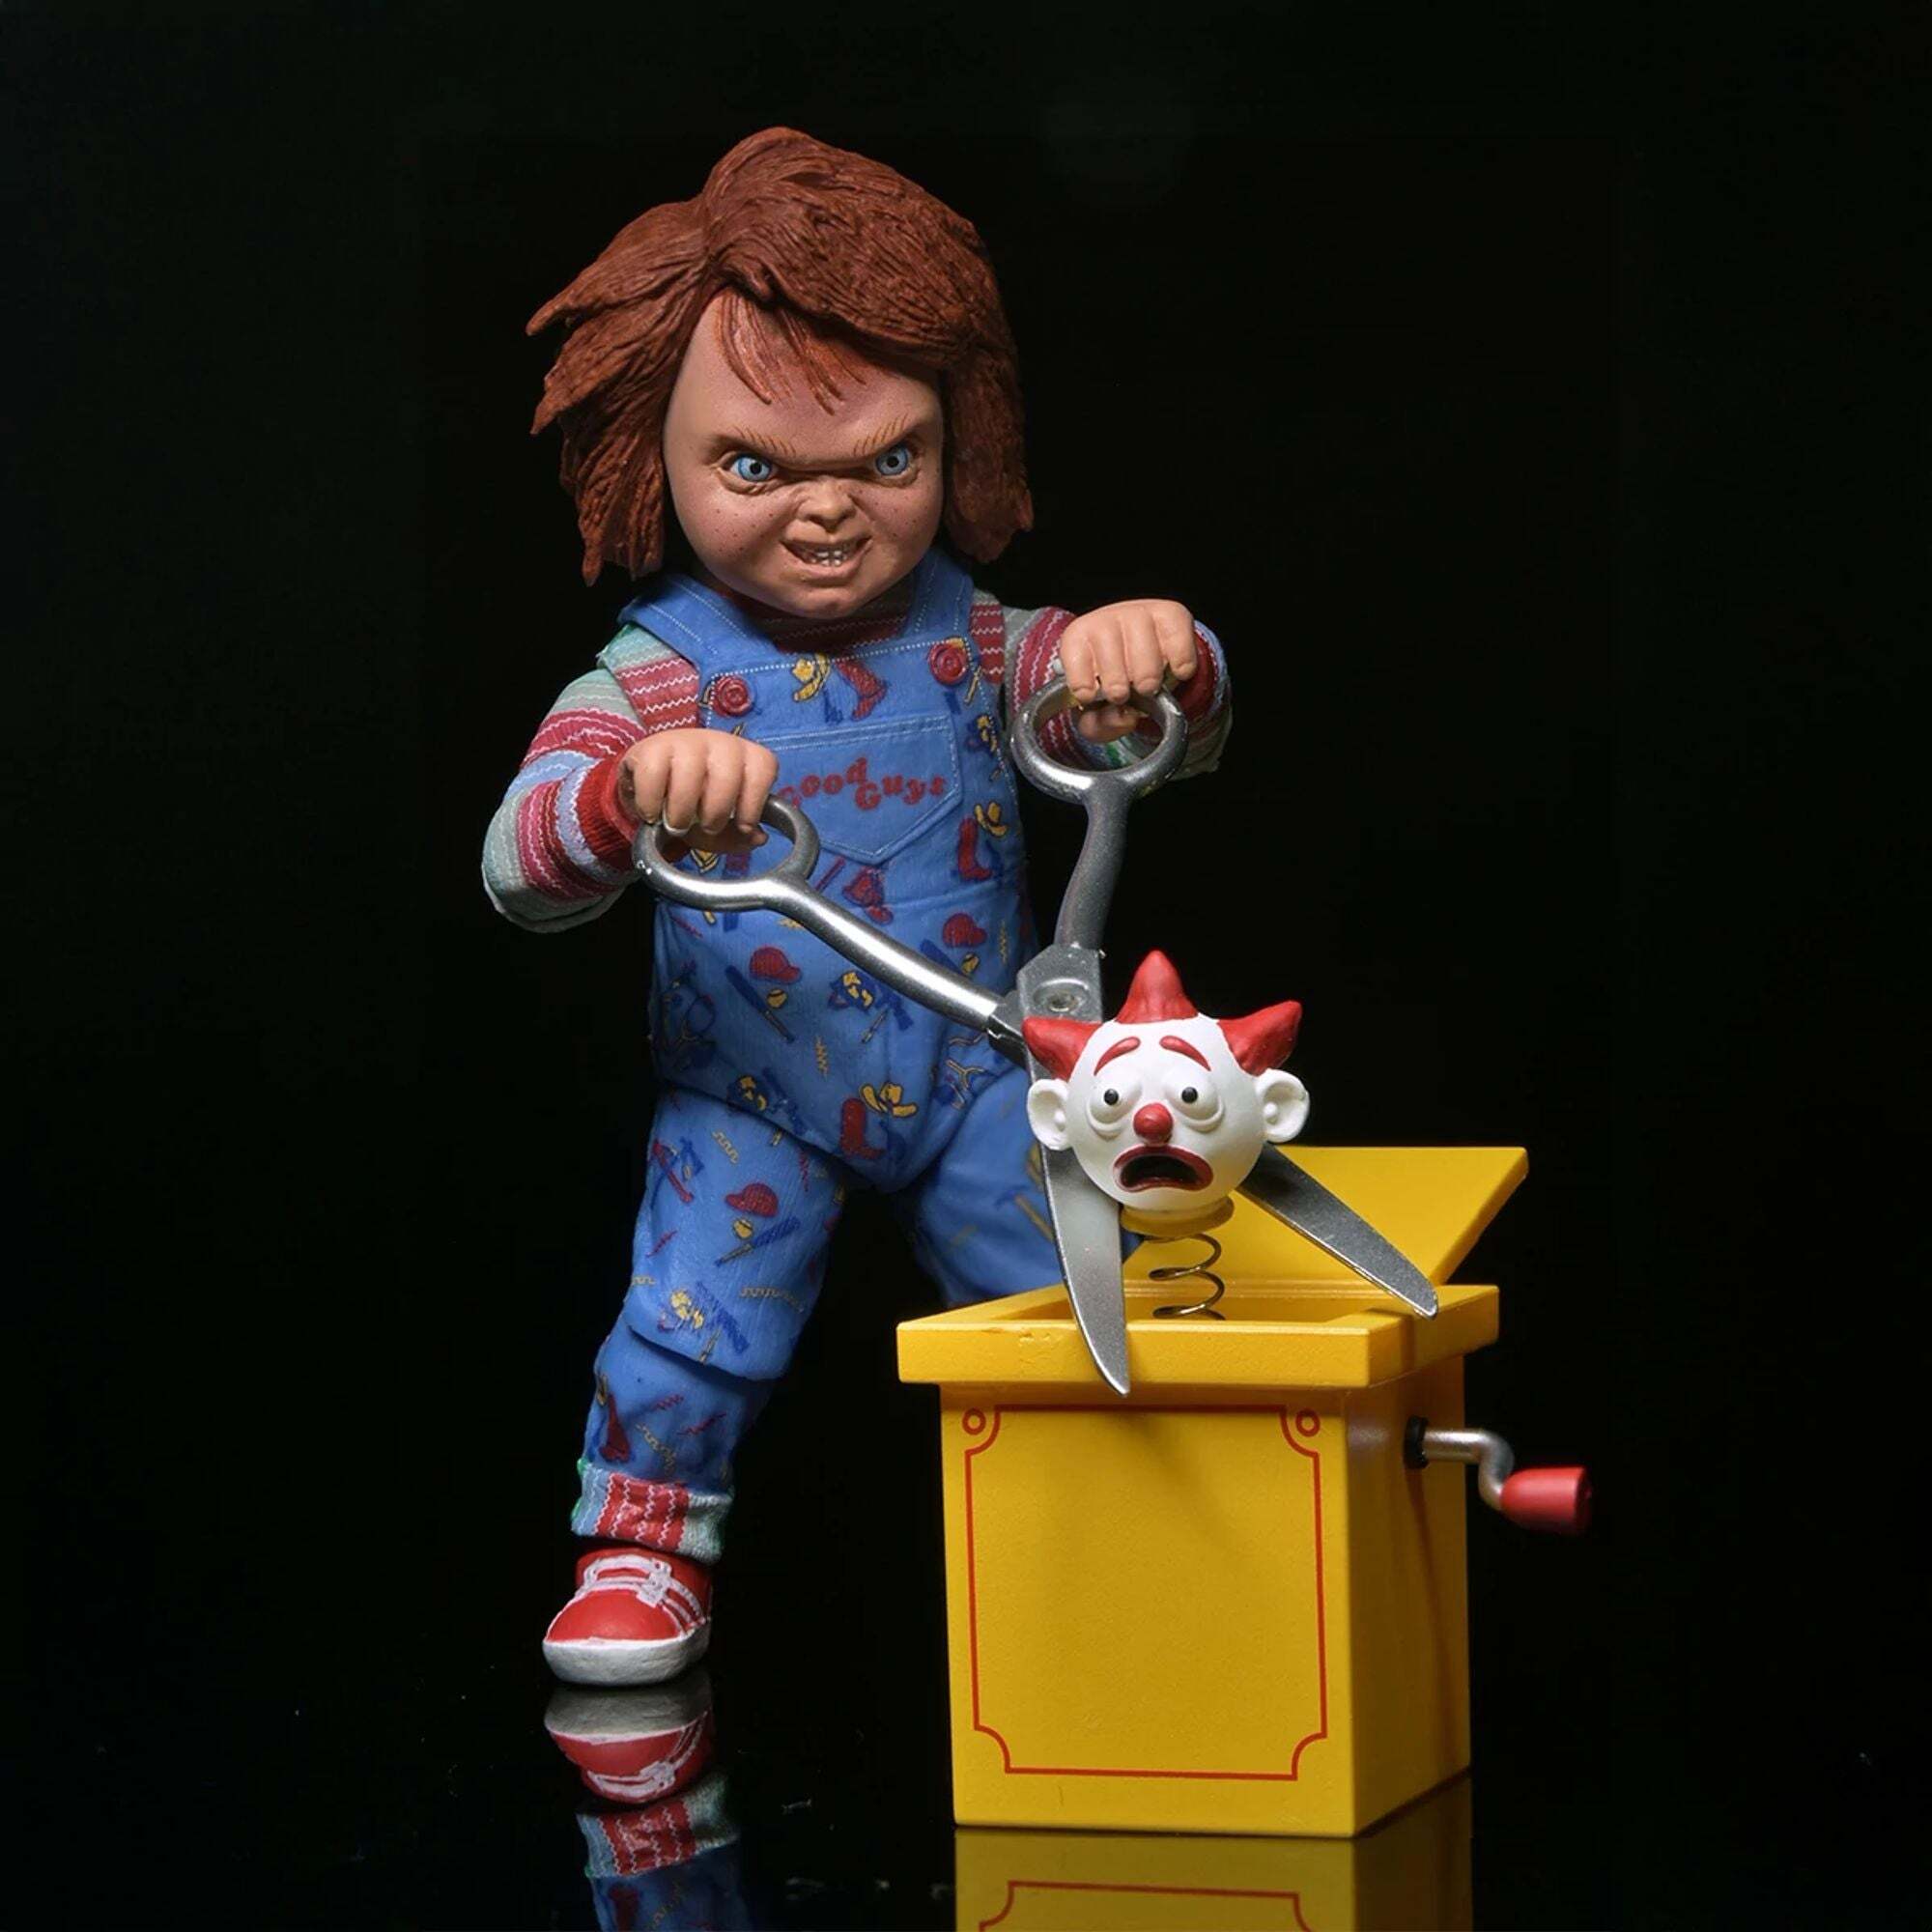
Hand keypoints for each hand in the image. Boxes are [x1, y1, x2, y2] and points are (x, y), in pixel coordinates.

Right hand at [617, 728, 776, 854]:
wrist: (654, 788)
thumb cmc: (696, 805)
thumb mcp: (720, 826)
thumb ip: (739, 835)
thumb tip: (756, 837)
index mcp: (747, 758)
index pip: (763, 768)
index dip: (754, 803)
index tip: (742, 826)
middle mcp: (720, 743)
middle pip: (727, 775)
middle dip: (715, 812)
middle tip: (705, 826)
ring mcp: (686, 740)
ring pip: (689, 771)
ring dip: (681, 809)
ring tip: (676, 823)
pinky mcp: (651, 746)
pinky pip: (652, 772)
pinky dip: (650, 802)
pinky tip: (652, 812)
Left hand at [1056, 600, 1199, 741]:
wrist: (1148, 646)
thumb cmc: (1113, 677)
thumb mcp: (1096, 707)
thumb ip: (1099, 724)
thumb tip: (1124, 717)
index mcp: (1078, 638)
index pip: (1074, 660)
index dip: (1084, 687)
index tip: (1093, 697)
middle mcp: (1106, 619)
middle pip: (1112, 665)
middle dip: (1119, 691)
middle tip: (1125, 694)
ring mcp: (1139, 613)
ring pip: (1147, 658)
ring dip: (1150, 681)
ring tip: (1147, 685)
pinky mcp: (1171, 613)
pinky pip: (1179, 648)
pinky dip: (1180, 668)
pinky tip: (1172, 670)